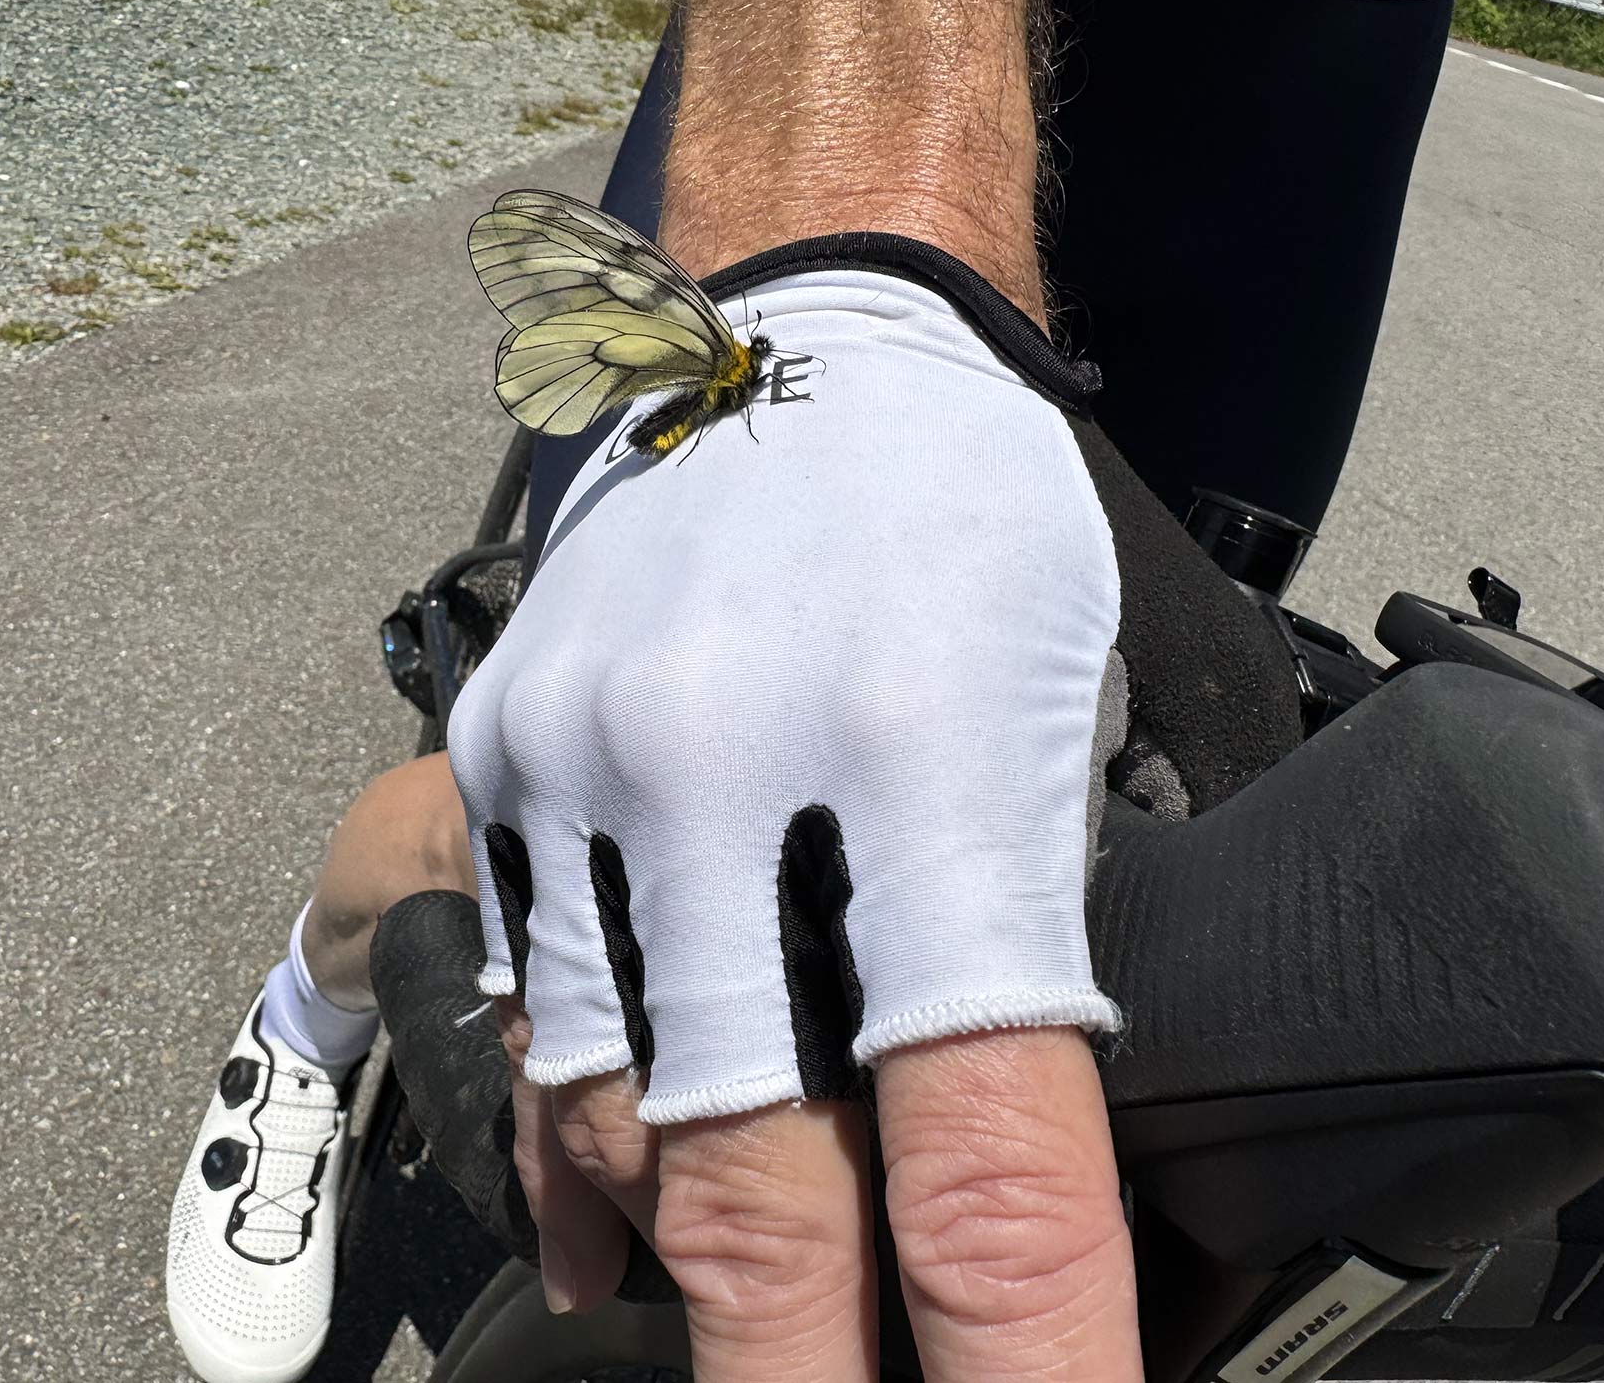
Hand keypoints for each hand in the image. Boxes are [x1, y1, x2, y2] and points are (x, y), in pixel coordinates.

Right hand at [446, 253, 1138, 1378]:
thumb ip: (1069, 914)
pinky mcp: (507, 760)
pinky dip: (573, 1155)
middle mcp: (735, 769)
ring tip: (750, 1355)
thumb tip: (1073, 1148)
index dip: (1018, 1353)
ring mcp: (594, 769)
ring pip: (618, 1119)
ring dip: (688, 1284)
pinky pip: (530, 1012)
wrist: (801, 327)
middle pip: (763, 1180)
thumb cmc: (977, 510)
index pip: (984, 1140)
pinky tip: (613, 1240)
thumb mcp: (1096, 680)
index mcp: (935, 752)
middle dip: (803, 1375)